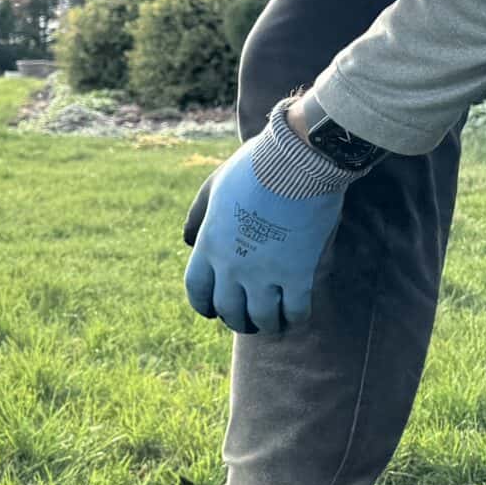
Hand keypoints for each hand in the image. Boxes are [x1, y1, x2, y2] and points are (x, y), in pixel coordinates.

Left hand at [184, 105, 361, 334]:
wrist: (298, 160)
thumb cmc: (255, 167)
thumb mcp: (213, 187)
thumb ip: (198, 216)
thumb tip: (187, 242)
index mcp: (209, 244)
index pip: (197, 290)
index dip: (203, 305)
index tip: (212, 311)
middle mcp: (232, 265)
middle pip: (228, 310)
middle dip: (236, 319)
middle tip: (247, 319)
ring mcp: (264, 272)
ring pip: (261, 318)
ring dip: (266, 324)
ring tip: (273, 322)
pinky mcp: (298, 273)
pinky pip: (295, 311)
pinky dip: (295, 317)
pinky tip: (297, 314)